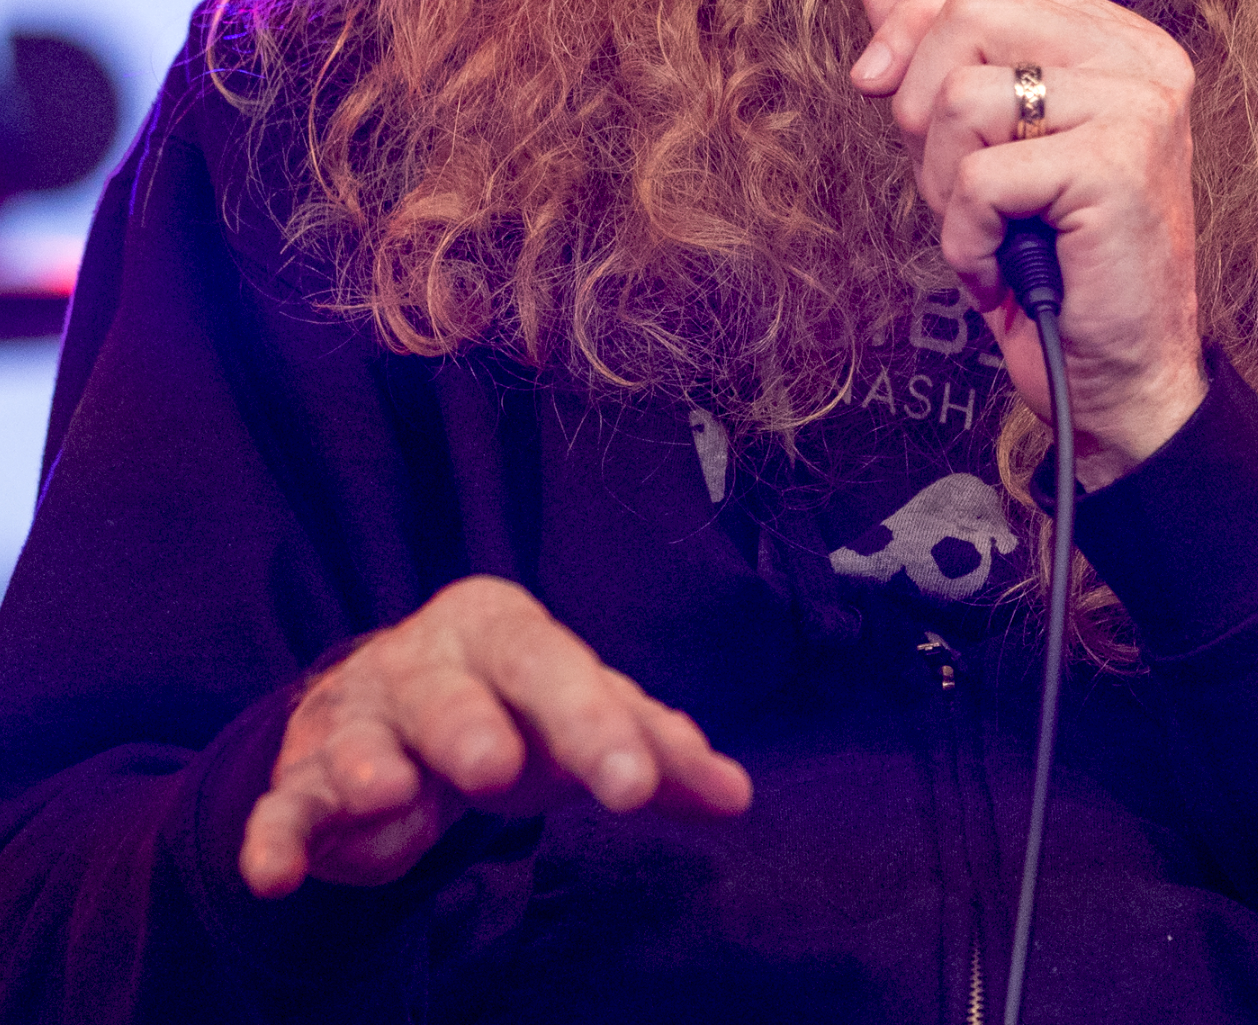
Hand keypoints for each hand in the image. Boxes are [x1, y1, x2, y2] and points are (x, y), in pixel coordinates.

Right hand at [239, 576, 750, 897]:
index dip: (597, 726)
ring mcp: (358, 720)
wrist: (399, 711)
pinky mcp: (301, 780)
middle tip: (497, 769)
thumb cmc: (517, 710)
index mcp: (508, 633)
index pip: (558, 669)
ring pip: (362, 741)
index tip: (636, 787)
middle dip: (472, 727)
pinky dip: (275, 838)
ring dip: (371, 771)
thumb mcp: (584, 722)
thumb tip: (735, 796)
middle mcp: (425, 663)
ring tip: (387, 795)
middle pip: (454, 692)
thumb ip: (655, 754)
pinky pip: (285, 806)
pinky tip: (273, 874)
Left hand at [852, 0, 1210, 483]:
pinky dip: (966, 238)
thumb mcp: (983, 143)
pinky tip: (1004, 263)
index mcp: (1119, 45)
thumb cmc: (1056, 267)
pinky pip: (980, 176)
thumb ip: (940, 55)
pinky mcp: (1118, 166)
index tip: (880, 84)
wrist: (1117, 373)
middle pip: (973, 12)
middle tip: (953, 181)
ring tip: (989, 229)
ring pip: (964, 96)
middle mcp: (1142, 63)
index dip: (918, 19)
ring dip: (944, 184)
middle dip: (920, 106)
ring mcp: (1139, 109)